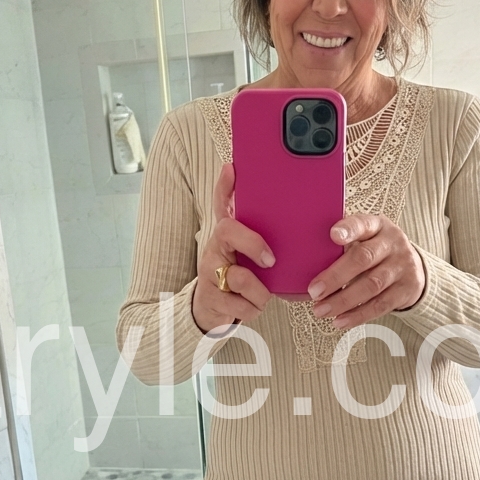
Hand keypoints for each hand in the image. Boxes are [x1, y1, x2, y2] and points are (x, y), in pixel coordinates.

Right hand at [192, 163, 273, 333]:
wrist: (212, 310)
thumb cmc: (236, 275)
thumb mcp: (246, 251)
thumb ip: (257, 226)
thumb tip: (261, 189)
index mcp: (225, 235)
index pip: (220, 202)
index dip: (224, 184)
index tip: (232, 170)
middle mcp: (213, 249)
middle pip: (227, 232)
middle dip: (254, 244)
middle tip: (271, 260)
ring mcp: (209, 273)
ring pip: (240, 278)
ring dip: (260, 292)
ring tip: (261, 294)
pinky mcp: (211, 298)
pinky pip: (243, 306)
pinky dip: (253, 309)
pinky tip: (250, 305)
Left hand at [307, 214, 425, 328]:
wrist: (412, 266)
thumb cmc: (375, 250)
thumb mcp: (364, 238)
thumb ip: (342, 242)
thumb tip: (301, 255)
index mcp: (377, 226)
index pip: (363, 224)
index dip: (349, 229)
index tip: (332, 235)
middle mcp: (392, 244)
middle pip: (364, 259)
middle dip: (336, 276)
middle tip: (314, 292)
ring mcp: (402, 266)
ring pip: (371, 285)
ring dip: (343, 300)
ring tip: (321, 310)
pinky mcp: (407, 289)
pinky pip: (380, 305)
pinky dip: (358, 315)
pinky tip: (340, 320)